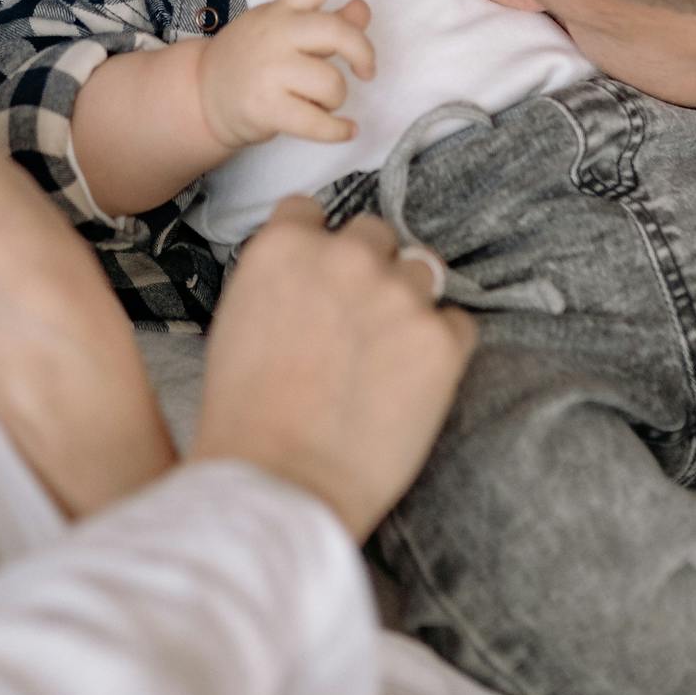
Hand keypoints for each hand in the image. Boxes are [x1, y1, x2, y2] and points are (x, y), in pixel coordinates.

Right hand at [193, 197, 473, 539]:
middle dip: (369, 268)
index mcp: (285, 247)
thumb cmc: (245, 417)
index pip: (311, 211)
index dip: (316, 245)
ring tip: (388, 356)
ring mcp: (399, 295)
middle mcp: (345, 256)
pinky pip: (457, 323)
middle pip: (374, 233)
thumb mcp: (237, 321)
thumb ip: (280, 281)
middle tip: (358, 321)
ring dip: (409, 302)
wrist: (279, 482)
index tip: (319, 277)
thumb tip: (311, 278)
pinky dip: (442, 347)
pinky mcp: (442, 341)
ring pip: (421, 271)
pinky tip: (413, 383)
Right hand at [198, 0, 378, 151]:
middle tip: (367, 71)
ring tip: (323, 104)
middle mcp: (275, 34)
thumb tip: (362, 8)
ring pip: (332, 83)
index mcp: (281, 11)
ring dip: (337, 98)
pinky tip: (346, 130)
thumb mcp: (283, 32)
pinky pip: (318, 122)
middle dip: (362, 52)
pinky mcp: (265, 106)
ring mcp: (268, 70)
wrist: (202, 95)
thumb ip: (325, 21)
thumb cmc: (252, 62)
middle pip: (336, 32)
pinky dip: (339, 131)